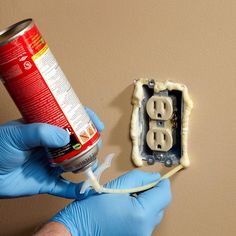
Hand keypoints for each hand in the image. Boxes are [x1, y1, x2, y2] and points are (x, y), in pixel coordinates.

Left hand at [0, 107, 103, 198]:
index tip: (97, 124)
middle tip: (95, 145)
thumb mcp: (18, 134)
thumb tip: (66, 137)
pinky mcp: (47, 181)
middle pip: (78, 143)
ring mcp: (51, 163)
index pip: (71, 120)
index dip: (86, 120)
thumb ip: (40, 132)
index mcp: (47, 129)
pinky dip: (75, 190)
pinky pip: (64, 187)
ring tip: (91, 165)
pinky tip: (84, 189)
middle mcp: (52, 145)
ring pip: (75, 164)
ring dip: (86, 165)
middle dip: (90, 143)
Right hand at [51, 170, 171, 235]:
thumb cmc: (91, 209)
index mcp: (141, 215)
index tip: (154, 177)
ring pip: (153, 213)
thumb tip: (154, 177)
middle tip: (134, 187)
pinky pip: (146, 222)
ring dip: (145, 202)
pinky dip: (140, 212)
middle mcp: (145, 230)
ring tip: (126, 198)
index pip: (164, 194)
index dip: (160, 183)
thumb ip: (139, 178)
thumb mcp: (117, 185)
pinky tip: (125, 209)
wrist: (77, 230)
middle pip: (160, 204)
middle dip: (151, 192)